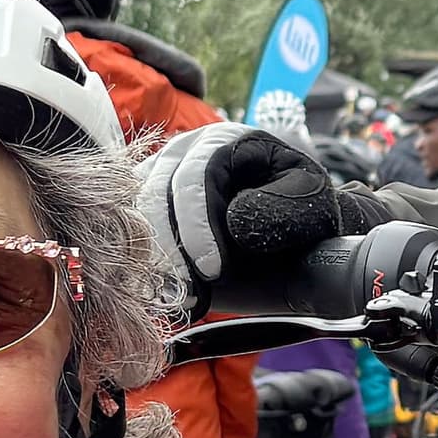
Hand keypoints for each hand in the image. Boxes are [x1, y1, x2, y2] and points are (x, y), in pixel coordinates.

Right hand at [141, 122, 337, 295]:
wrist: (289, 228)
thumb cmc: (301, 214)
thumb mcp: (311, 206)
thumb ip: (281, 210)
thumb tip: (234, 219)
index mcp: (226, 140)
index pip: (197, 175)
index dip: (198, 225)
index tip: (212, 270)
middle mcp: (184, 149)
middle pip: (155, 193)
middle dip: (169, 248)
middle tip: (189, 294)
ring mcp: (159, 173)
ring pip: (133, 211)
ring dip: (151, 257)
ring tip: (178, 297)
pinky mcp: (145, 201)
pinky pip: (127, 227)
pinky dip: (141, 260)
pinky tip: (163, 290)